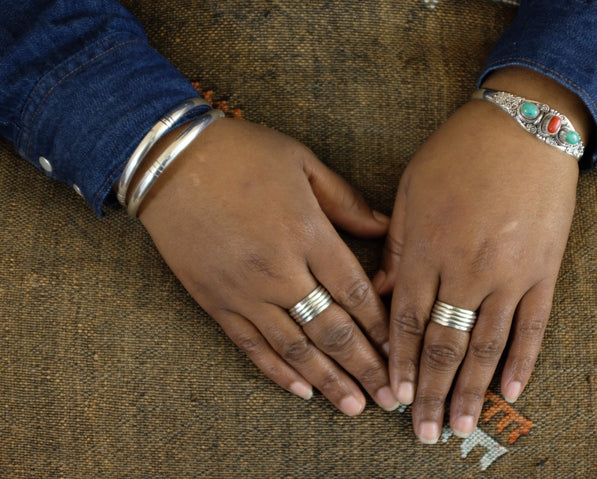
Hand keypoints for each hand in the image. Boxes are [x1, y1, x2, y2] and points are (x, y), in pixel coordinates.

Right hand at [135, 117, 398, 414]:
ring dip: (327, 380)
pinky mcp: (215, 302)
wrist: (167, 161)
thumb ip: (345, 200)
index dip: (382, 328)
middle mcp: (280, 271)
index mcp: (308, 234)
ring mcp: (245, 291)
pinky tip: (300, 391)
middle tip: (389, 398)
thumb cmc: (241, 154)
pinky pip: (251, 345)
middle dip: (365, 367)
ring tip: (354, 406)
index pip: (355, 294)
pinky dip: (277, 371)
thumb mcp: (303, 162)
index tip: (401, 353)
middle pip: (332, 330)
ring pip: (294, 347)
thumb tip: (383, 226)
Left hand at [375, 68, 590, 441]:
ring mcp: (508, 274)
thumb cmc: (459, 153)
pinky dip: (521, 361)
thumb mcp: (412, 190)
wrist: (524, 125)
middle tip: (425, 432)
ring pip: (486, 345)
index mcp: (427, 250)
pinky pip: (533, 326)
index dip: (402, 364)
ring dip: (471, 391)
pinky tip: (509, 392)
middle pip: (445, 345)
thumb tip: (383, 293)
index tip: (395, 397)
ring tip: (461, 425)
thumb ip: (396, 246)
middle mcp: (465, 270)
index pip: (409, 322)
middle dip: (432, 392)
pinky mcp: (544, 271)